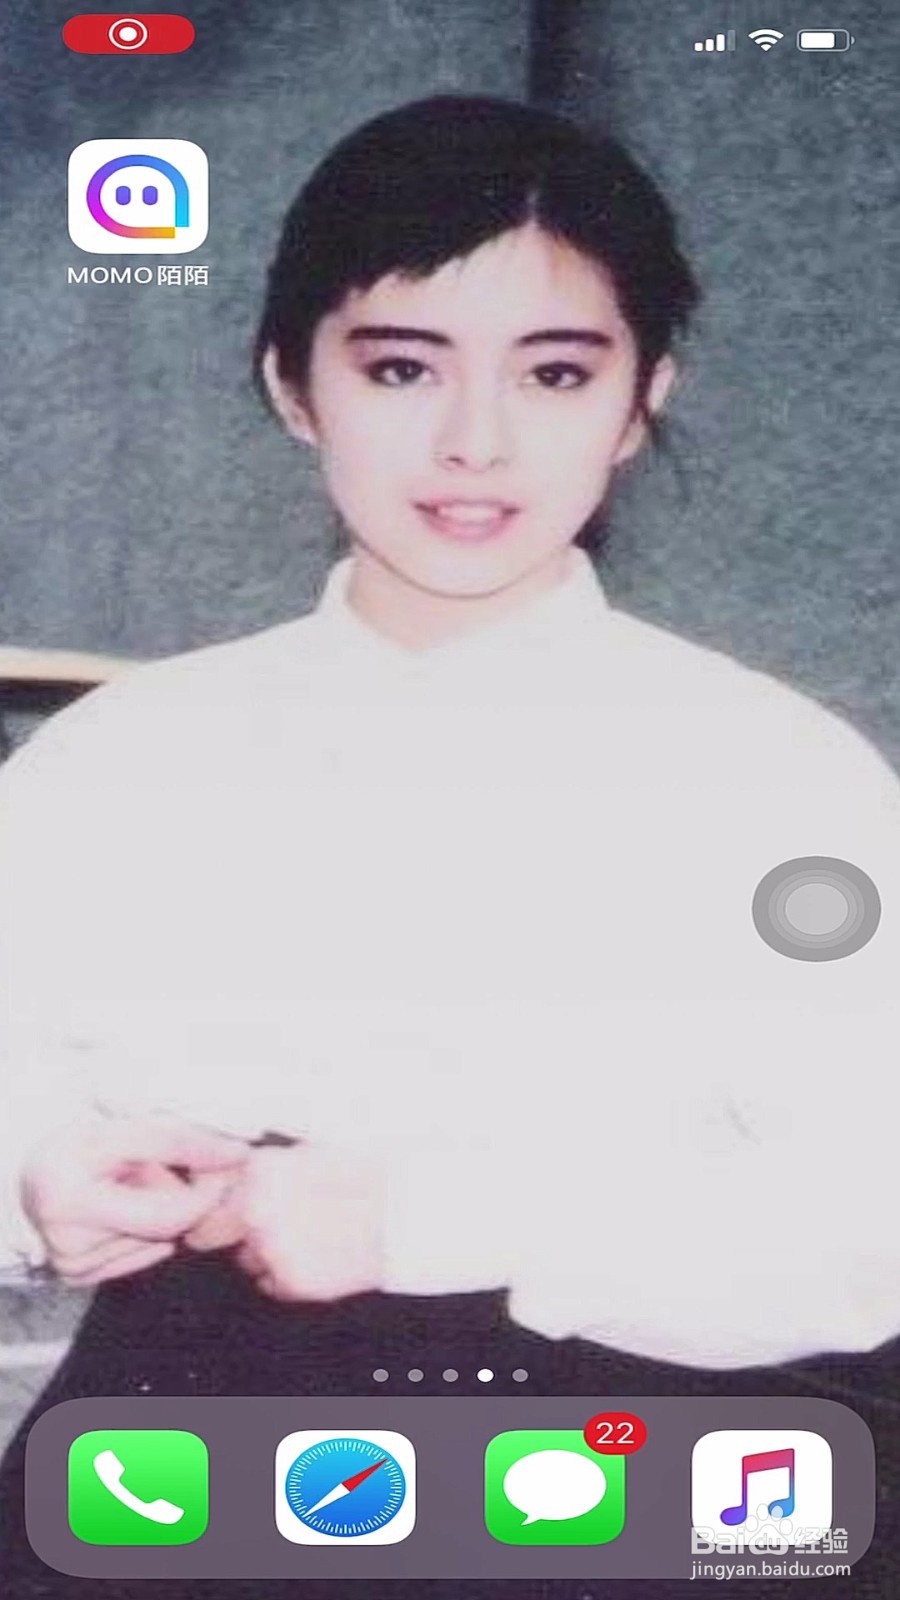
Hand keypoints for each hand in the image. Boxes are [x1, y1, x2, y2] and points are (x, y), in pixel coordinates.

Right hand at [21, 1114, 247, 1284]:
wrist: (34, 1174)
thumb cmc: (78, 1145)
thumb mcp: (124, 1129)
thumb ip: (178, 1141)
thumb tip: (235, 1155)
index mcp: (70, 1196)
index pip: (165, 1207)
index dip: (204, 1182)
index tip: (234, 1157)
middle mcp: (67, 1239)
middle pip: (165, 1225)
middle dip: (184, 1194)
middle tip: (180, 1167)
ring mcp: (73, 1263)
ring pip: (158, 1238)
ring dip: (163, 1208)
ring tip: (135, 1185)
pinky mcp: (79, 1277)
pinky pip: (144, 1254)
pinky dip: (150, 1230)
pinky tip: (128, 1209)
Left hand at [183, 1143, 385, 1301]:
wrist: (405, 1211)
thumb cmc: (366, 1175)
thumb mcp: (306, 1153)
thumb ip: (262, 1169)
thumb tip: (229, 1180)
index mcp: (259, 1169)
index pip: (206, 1192)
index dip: (216, 1201)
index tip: (222, 1207)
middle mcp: (256, 1209)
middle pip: (207, 1233)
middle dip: (225, 1232)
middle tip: (261, 1227)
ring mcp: (271, 1249)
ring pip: (245, 1260)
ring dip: (263, 1253)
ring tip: (307, 1237)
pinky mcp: (290, 1282)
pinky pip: (273, 1283)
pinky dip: (288, 1275)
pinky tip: (319, 1254)